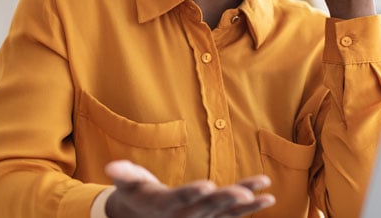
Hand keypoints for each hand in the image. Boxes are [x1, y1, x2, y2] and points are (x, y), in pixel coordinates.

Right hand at [104, 160, 274, 217]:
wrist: (146, 217)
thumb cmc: (138, 194)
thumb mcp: (128, 183)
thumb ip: (123, 174)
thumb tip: (111, 167)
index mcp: (165, 205)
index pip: (180, 199)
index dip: (193, 193)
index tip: (207, 185)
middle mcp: (186, 215)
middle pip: (209, 207)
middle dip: (227, 200)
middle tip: (245, 195)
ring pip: (226, 211)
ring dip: (247, 204)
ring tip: (265, 196)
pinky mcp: (213, 217)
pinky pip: (234, 213)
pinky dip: (251, 207)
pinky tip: (269, 197)